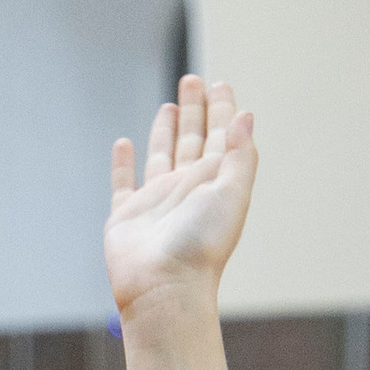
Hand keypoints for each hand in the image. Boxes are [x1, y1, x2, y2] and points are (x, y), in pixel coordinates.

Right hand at [106, 73, 256, 325]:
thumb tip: (246, 116)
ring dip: (166, 131)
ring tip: (170, 106)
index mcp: (214, 185)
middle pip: (193, 141)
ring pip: (163, 157)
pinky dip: (123, 164)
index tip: (220, 85)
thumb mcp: (231, 195)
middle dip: (195, 111)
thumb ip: (240, 155)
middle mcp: (187, 191)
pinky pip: (124, 184)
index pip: (220, 139)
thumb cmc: (201, 247)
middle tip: (193, 81)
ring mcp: (157, 204)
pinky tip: (125, 144)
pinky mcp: (127, 217)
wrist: (165, 288)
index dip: (222, 111)